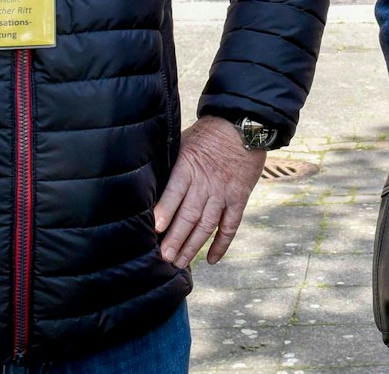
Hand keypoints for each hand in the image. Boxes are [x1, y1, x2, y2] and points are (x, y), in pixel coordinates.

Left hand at [153, 116, 267, 268]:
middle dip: (176, 238)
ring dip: (193, 245)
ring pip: (207, 224)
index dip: (165, 210)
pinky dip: (221, 244)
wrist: (243, 126)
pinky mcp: (239, 198)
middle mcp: (206, 183)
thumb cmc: (207, 134)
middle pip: (189, 215)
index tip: (156, 228)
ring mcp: (224, 193)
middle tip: (164, 258)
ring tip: (179, 262)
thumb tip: (145, 182)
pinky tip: (211, 259)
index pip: (175, 191)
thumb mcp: (183, 142)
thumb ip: (169, 164)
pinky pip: (230, 225)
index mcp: (188, 167)